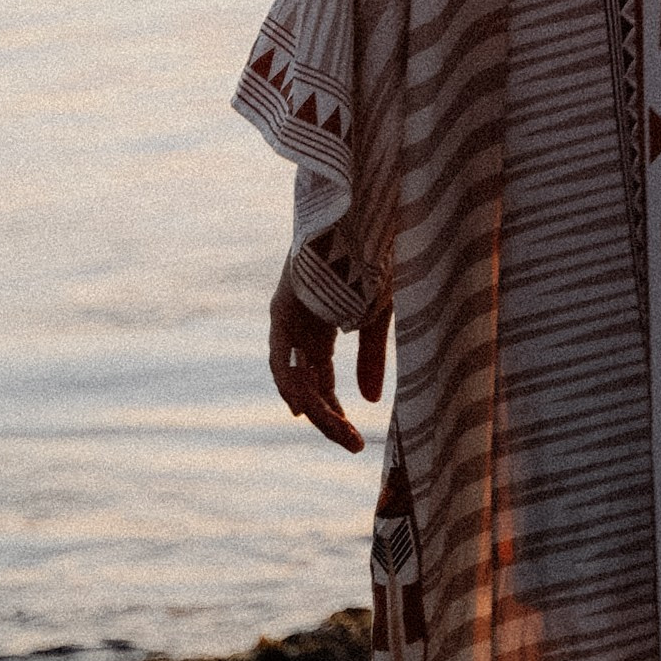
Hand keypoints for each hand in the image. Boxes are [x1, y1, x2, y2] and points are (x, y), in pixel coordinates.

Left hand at [267, 259, 391, 451]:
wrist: (364, 217)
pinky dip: (291, 383)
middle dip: (329, 416)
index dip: (333, 410)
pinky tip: (304, 408)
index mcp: (323, 325)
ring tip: (343, 432)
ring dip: (318, 408)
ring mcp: (289, 319)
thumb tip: (371, 401)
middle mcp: (301, 326)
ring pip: (296, 377)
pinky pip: (283, 356)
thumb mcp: (378, 313)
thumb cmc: (375, 257)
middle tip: (352, 443)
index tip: (352, 438)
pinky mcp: (282, 309)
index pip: (321, 380)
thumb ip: (371, 356)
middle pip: (308, 384)